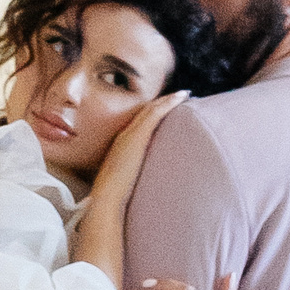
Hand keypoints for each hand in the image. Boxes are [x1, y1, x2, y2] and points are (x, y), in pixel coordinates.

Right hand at [88, 91, 187, 205]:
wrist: (106, 195)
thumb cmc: (114, 193)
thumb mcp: (126, 180)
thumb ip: (134, 174)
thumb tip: (144, 180)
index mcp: (122, 143)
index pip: (140, 121)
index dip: (155, 111)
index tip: (169, 106)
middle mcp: (125, 134)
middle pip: (146, 111)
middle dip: (163, 101)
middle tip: (180, 95)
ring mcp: (130, 134)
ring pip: (150, 109)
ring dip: (168, 99)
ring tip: (184, 94)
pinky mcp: (137, 136)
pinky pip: (154, 113)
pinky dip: (168, 103)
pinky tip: (181, 96)